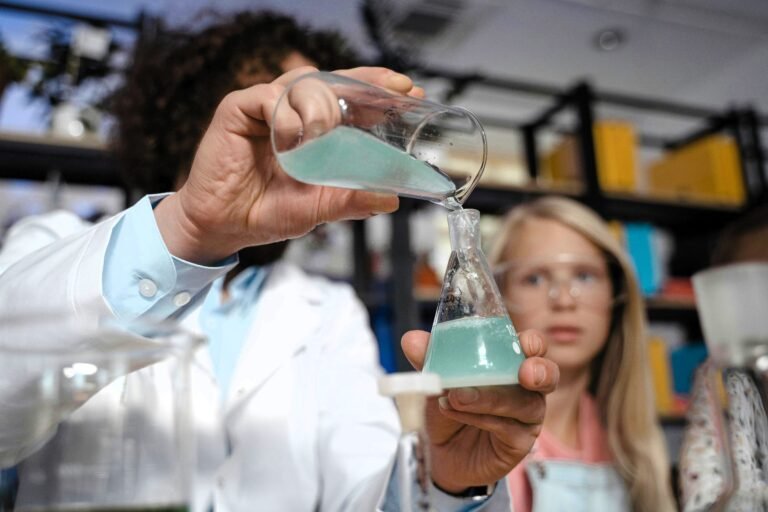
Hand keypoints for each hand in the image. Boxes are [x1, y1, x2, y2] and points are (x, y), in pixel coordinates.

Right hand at [154, 66, 423, 263]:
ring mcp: (265, 108)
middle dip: (366, 82)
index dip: (377, 92)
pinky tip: (291, 140)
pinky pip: (268, 98)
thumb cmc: (266, 211)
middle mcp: (291, 113)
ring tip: (323, 134)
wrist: (224, 227)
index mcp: (313, 129)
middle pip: (332, 80)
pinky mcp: (237, 110)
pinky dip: (286, 118)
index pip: (349, 99)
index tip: (408, 90)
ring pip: (304, 83)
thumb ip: (351, 199)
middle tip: (392, 88)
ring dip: (322, 105)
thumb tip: (391, 199)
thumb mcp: (318, 207)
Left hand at [401, 329, 558, 492]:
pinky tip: (456, 412)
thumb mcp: (436, 380)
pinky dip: (481, 418)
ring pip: (523, 404)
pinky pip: (507, 428)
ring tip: (458, 396)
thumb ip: (428, 359)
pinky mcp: (519, 442)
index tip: (525, 343)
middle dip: (539, 371)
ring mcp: (526, 417)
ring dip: (490, 398)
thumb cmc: (448, 406)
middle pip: (547, 376)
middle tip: (524, 372)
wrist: (439, 450)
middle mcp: (526, 388)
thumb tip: (411, 339)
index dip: (533, 344)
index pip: (532, 348)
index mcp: (511, 363)